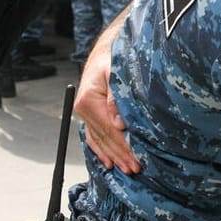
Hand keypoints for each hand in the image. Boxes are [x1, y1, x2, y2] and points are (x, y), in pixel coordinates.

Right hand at [75, 25, 138, 173]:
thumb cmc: (114, 58)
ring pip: (99, 140)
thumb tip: (120, 123)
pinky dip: (101, 150)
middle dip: (121, 155)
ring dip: (114, 156)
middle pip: (105, 138)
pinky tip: (108, 162)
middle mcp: (84, 109)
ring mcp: (85, 113)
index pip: (109, 130)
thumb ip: (117, 97)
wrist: (105, 50)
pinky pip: (94, 136)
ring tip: (128, 169)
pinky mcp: (89, 114)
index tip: (136, 159)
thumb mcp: (116, 72)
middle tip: (136, 169)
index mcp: (89, 101)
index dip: (124, 147)